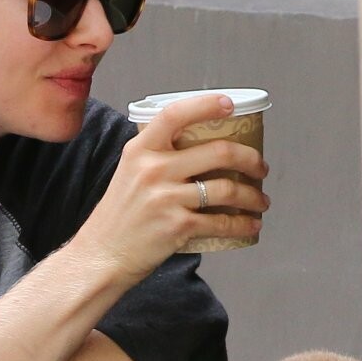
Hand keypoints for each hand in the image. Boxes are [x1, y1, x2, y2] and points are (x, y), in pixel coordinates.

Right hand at [70, 92, 268, 284]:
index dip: (206, 105)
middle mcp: (154, 169)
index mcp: (141, 150)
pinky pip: (222, 222)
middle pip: (219, 152)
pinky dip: (243, 224)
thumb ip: (158, 157)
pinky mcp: (178, 226)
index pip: (176, 114)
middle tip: (260, 167)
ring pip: (227, 189)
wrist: (101, 255)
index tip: (229, 105)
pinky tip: (251, 225)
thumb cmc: (118, 216)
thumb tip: (201, 148)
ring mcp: (167, 198)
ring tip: (260, 200)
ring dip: (253, 196)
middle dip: (251, 159)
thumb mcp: (129, 173)